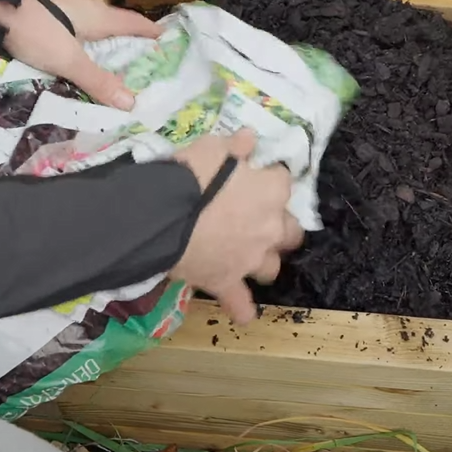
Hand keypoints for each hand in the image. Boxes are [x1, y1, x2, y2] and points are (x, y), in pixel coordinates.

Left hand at [0, 0, 160, 109]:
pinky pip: (72, 22)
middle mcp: (84, 4)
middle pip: (113, 22)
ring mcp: (62, 2)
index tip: (166, 37)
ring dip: (101, 37)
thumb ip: (96, 80)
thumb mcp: (66, 59)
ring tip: (106, 55)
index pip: (133, 23)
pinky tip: (71, 45)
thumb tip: (131, 103)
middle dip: (126, 37)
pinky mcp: (42, 5)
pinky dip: (80, 35)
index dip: (151, 31)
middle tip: (138, 55)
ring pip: (91, 21)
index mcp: (97, 16)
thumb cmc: (34, 27)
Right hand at [171, 130, 304, 323]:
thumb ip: (234, 145)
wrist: (161, 216)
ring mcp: (250, 259)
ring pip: (272, 267)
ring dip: (264, 261)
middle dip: (279, 226)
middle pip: (290, 231)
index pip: (282, 181)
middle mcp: (270, 227)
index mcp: (270, 191)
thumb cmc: (188, 176)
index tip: (255, 177)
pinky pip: (240, 304)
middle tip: (258, 219)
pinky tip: (243, 313)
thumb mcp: (210, 148)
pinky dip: (242, 308)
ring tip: (249, 257)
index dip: (268, 180)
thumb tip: (249, 139)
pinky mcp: (227, 282)